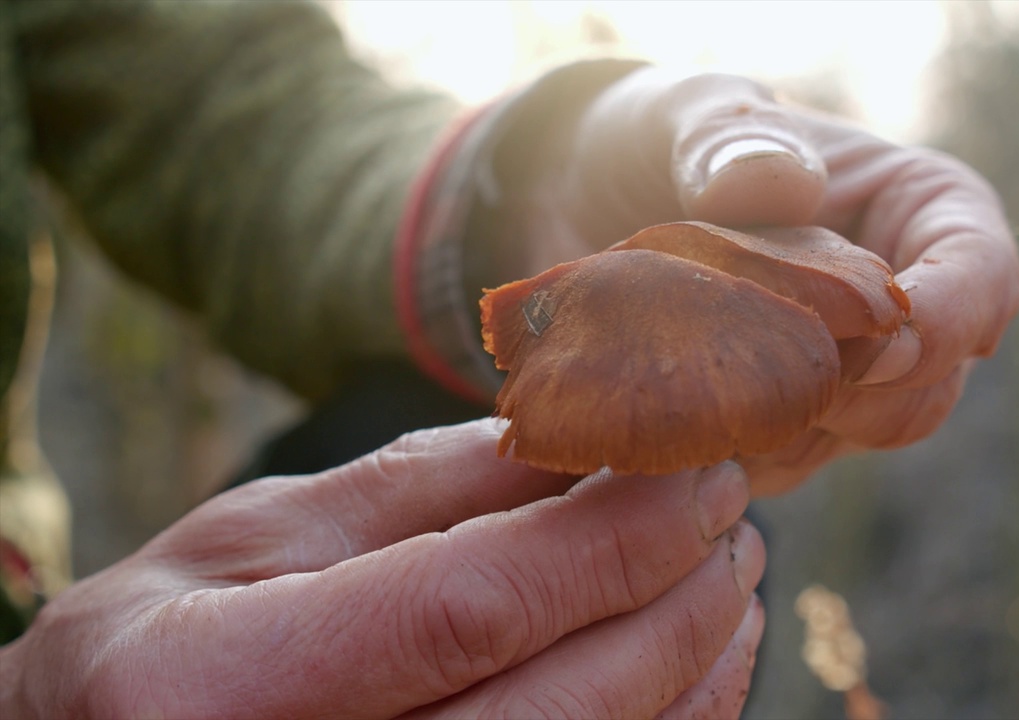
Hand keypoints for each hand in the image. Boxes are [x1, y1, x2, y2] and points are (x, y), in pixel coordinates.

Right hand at [0, 419, 764, 718]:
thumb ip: (420, 489)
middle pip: (558, 705)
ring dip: (694, 669)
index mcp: (218, 688)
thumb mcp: (258, 537)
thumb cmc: (165, 640)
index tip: (701, 466)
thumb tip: (584, 430)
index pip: (470, 606)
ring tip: (732, 578)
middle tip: (734, 513)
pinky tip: (694, 661)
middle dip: (676, 600)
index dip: (611, 536)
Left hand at [517, 68, 1018, 494]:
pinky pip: (787, 464)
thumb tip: (788, 183)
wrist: (588, 207)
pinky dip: (738, 453)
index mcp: (920, 212)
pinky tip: (674, 424)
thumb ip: (729, 143)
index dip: (945, 324)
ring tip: (698, 390)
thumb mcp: (688, 118)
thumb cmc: (663, 140)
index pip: (982, 277)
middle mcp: (904, 304)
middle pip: (932, 387)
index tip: (873, 350)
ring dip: (789, 428)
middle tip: (764, 382)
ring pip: (862, 437)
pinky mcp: (788, 421)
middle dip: (859, 399)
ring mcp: (851, 372)